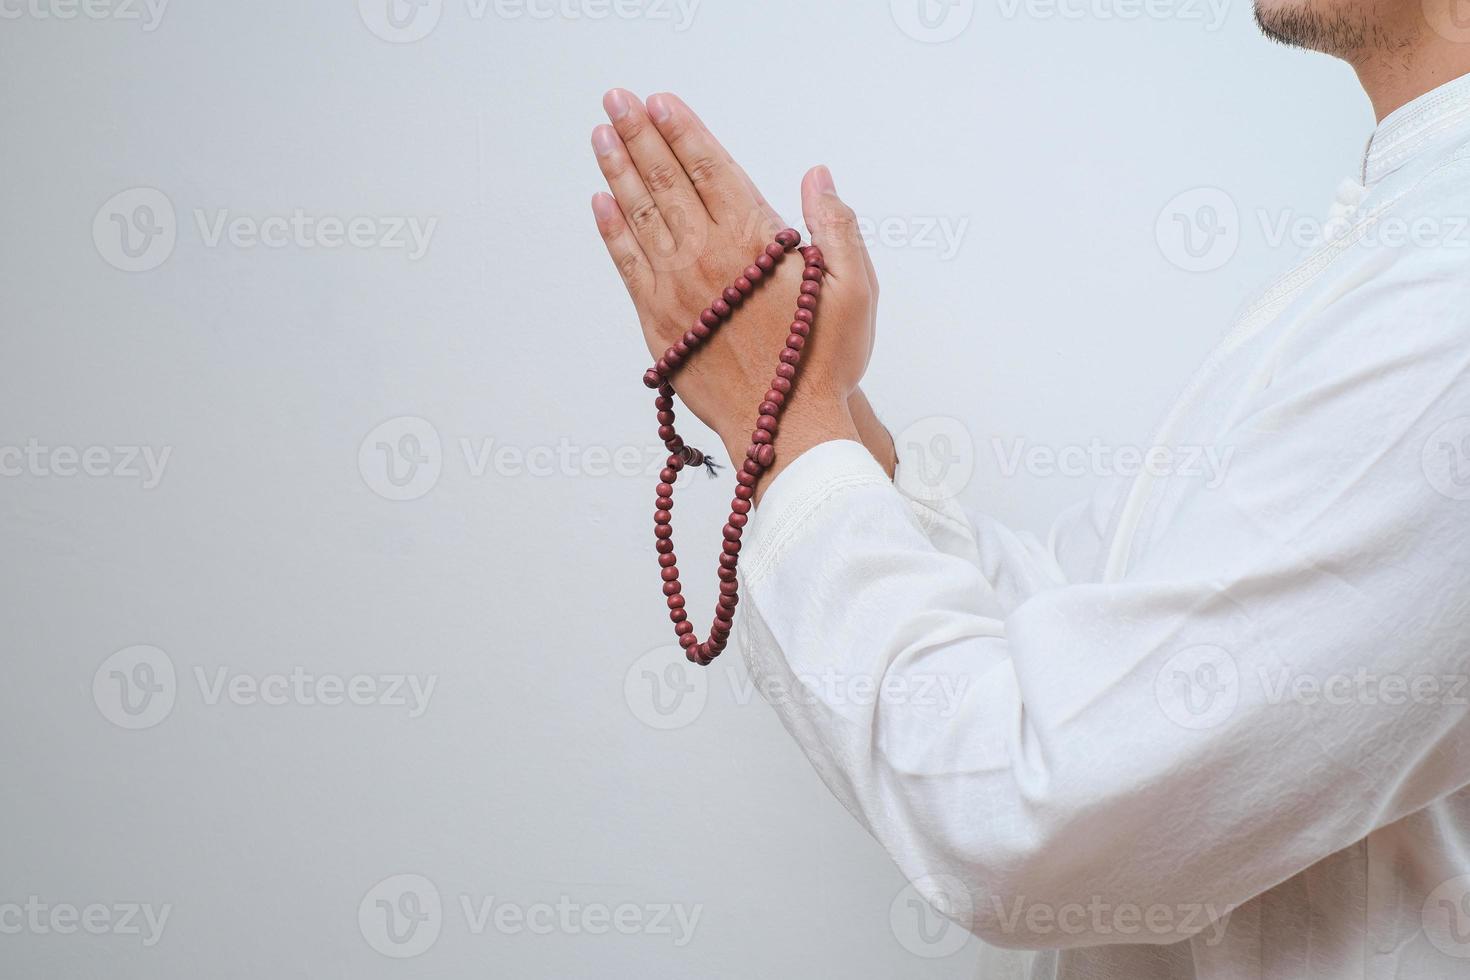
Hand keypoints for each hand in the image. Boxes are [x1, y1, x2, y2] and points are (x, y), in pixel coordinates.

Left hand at [589, 89, 881, 494]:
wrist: (786, 430)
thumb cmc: (824, 363)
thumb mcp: (855, 288)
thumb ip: (835, 226)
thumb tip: (816, 177)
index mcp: (754, 241)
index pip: (710, 167)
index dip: (683, 130)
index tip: (660, 101)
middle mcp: (707, 256)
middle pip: (667, 180)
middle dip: (640, 134)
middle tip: (617, 99)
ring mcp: (676, 289)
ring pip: (640, 215)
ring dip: (618, 170)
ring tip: (601, 134)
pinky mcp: (659, 322)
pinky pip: (627, 265)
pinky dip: (611, 231)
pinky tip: (599, 202)